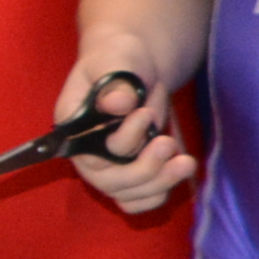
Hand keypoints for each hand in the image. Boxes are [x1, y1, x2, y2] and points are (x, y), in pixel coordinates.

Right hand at [64, 37, 192, 215]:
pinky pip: (137, 199)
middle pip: (109, 181)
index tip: (146, 114)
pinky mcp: (128, 171)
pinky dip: (157, 193)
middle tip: (169, 145)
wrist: (136, 66)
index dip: (121, 140)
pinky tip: (177, 176)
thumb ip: (116, 80)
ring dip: (158, 183)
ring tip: (186, 162)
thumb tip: (119, 104)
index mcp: (72, 125)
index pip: (89, 150)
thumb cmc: (120, 58)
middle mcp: (86, 151)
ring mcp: (108, 166)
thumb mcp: (116, 59)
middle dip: (144, 169)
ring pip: (127, 194)